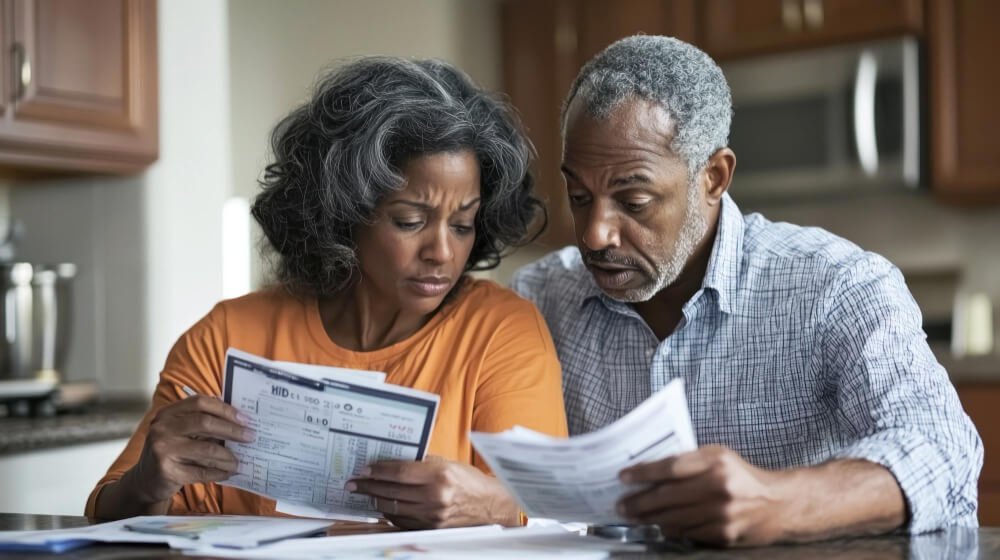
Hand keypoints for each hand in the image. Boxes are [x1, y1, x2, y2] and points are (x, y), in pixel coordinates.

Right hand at [128, 394, 254, 505]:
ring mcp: (162, 449)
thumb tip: (239, 420)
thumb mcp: (180, 431)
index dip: (225, 409)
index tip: (245, 418)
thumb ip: (203, 422)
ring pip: (206, 450)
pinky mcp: (167, 471)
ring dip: (228, 456)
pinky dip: (219, 472)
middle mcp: (162, 428)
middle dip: (232, 430)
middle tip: (250, 437)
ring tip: (240, 461)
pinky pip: (201, 471)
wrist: (145, 480)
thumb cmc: (171, 451)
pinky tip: (229, 473)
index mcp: (167, 413)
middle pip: (205, 423)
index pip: (200, 403)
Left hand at [346, 456, 520, 528]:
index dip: (378, 471)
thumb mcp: (447, 463)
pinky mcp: (431, 528)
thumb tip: (392, 461)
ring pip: (392, 508)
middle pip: (391, 491)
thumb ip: (421, 463)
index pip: (399, 472)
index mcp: (439, 475)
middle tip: (355, 482)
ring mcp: (432, 515)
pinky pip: (401, 521)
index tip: (364, 470)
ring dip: (375, 499)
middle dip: (369, 486)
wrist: (490, 505)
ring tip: (365, 492)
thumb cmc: (469, 481)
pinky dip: (389, 512)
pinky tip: (383, 505)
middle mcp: (435, 496)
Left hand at [617, 445, 784, 546]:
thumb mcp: (719, 457)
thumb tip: (650, 471)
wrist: (779, 504)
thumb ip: (689, 462)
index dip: (644, 473)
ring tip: (632, 516)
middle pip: (668, 496)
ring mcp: (721, 513)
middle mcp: (719, 486)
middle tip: (620, 505)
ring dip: (649, 519)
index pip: (671, 467)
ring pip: (674, 518)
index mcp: (716, 461)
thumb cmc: (742, 476)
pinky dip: (670, 530)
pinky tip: (658, 527)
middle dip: (639, 502)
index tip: (623, 477)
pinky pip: (687, 533)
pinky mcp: (723, 534)